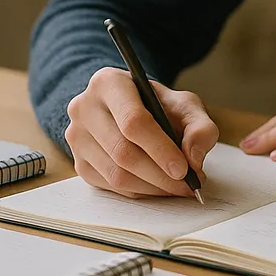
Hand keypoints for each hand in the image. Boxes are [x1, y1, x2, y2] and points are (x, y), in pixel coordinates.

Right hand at [65, 67, 218, 197]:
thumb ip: (199, 126)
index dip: (160, 148)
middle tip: (187, 185)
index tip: (183, 169)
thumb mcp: (185, 104)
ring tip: (178, 187)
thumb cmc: (158, 105)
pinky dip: (139, 192)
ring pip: (115, 174)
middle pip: (123, 151)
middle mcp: (85, 108)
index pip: (133, 121)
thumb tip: (194, 157)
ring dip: (152, 187)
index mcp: (109, 82)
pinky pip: (110, 187)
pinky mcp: (79, 162)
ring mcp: (77, 137)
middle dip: (160, 175)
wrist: (131, 108)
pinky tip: (158, 187)